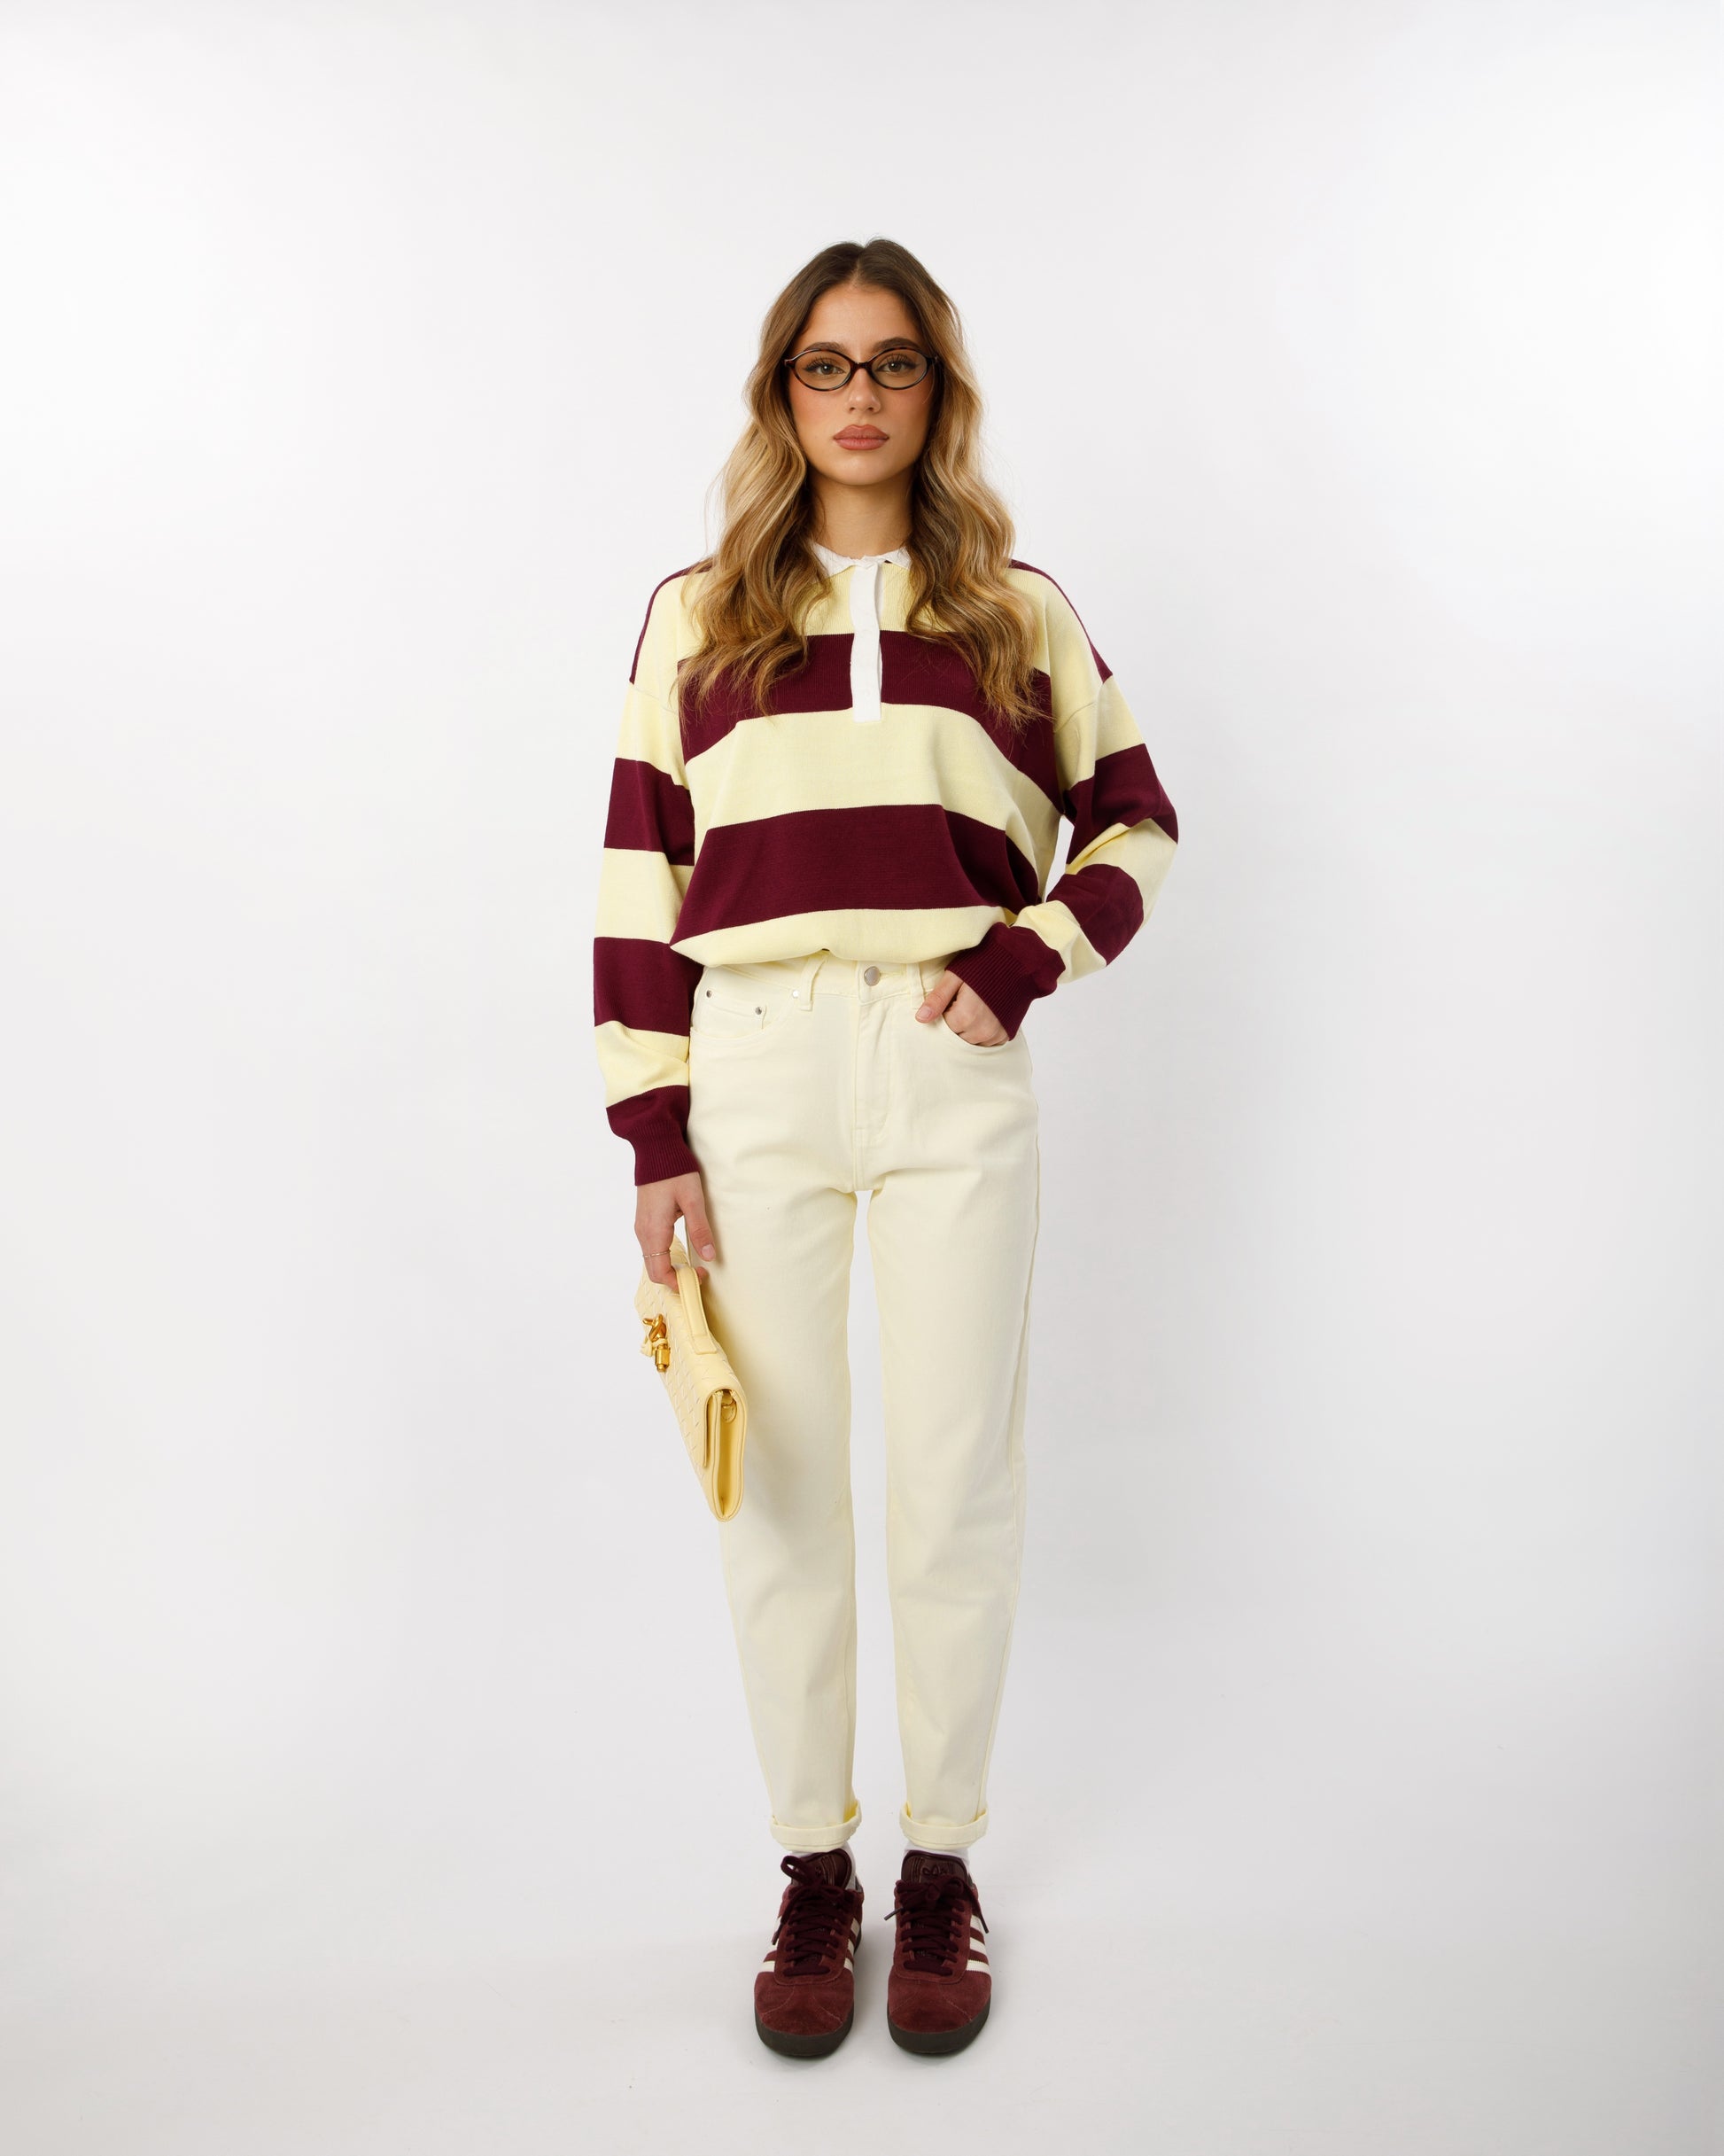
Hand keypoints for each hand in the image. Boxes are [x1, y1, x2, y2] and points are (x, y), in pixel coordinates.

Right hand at [636, 1170, 717, 1289]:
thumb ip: (700, 1230)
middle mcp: (643, 1232)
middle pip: (654, 1270)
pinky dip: (665, 1256)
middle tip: (699, 1273)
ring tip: (693, 1264)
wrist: (656, 1149)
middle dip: (675, 1278)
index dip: (679, 1282)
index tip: (699, 1277)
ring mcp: (642, 1226)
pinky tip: (682, 1250)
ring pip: (652, 1259)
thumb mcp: (693, 1200)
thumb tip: (709, 1257)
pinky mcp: (645, 1219)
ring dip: (670, 1267)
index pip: (660, 1272)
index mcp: (654, 1231)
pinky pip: (652, 1247)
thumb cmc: (675, 1171)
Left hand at [914, 970, 1008, 1045]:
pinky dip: (982, 1031)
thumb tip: (920, 1019)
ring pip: (970, 1041)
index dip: (944, 1013)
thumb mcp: (955, 976)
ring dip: (968, 1029)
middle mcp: (980, 1031)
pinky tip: (986, 1014)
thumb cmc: (984, 965)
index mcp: (964, 1017)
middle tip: (963, 1002)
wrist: (1018, 962)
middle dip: (956, 1023)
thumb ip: (937, 999)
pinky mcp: (1005, 1034)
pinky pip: (986, 1042)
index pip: (942, 1028)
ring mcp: (994, 1034)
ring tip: (975, 1007)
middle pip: (956, 1037)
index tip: (951, 1000)